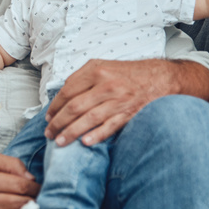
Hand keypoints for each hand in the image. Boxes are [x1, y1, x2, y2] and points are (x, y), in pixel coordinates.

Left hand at [45, 58, 177, 147]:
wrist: (161, 78)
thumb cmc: (127, 73)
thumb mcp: (102, 65)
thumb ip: (81, 77)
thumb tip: (62, 92)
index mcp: (96, 71)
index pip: (67, 91)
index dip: (55, 106)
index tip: (48, 117)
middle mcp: (106, 85)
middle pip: (75, 107)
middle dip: (58, 122)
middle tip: (49, 133)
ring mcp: (119, 100)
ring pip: (89, 119)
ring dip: (71, 132)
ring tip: (60, 142)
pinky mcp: (129, 114)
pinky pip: (110, 126)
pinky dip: (96, 135)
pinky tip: (85, 143)